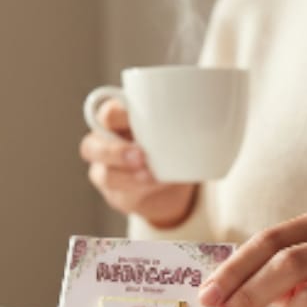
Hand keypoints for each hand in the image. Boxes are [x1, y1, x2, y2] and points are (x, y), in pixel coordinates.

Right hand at [79, 99, 197, 228]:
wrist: (173, 176)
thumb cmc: (170, 139)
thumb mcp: (175, 123)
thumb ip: (181, 115)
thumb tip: (215, 109)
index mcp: (114, 119)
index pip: (106, 113)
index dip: (117, 115)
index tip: (136, 118)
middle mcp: (102, 144)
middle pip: (92, 147)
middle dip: (116, 152)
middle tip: (142, 156)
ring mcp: (105, 172)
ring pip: (105, 176)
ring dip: (129, 178)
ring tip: (153, 177)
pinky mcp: (117, 196)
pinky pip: (122, 197)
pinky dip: (140, 193)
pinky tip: (157, 188)